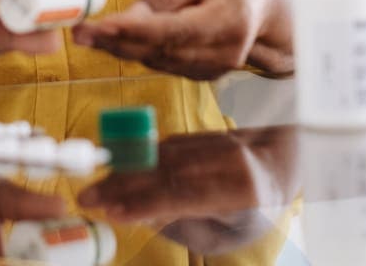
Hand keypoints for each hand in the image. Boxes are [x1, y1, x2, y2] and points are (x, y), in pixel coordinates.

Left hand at [73, 0, 295, 79]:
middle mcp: (224, 53)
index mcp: (231, 21)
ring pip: (156, 61)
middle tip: (79, 32)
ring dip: (119, 49)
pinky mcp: (201, 75)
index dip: (136, 31)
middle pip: (160, 51)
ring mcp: (213, 70)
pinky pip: (162, 63)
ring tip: (87, 34)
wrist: (266, 8)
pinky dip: (136, 52)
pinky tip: (112, 40)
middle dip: (115, 42)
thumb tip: (130, 17)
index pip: (175, 31)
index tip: (102, 26)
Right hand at [77, 128, 298, 253]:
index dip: (148, 204)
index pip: (188, 197)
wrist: (277, 161)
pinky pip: (161, 147)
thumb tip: (143, 217)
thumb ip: (186, 226)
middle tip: (88, 198)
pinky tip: (113, 170)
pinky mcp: (198, 135)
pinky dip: (135, 158)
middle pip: (167, 172)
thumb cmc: (253, 208)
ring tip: (94, 187)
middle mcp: (227, 161)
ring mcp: (212, 143)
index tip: (114, 213)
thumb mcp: (228, 231)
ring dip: (122, 170)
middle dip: (123, 186)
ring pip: (160, 155)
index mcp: (243, 191)